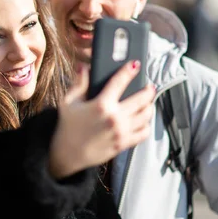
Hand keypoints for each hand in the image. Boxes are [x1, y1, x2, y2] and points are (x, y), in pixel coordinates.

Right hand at [49, 61, 154, 178]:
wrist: (67, 153)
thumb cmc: (68, 126)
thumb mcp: (69, 102)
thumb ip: (79, 83)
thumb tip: (83, 67)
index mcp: (101, 104)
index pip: (120, 82)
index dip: (130, 70)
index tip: (136, 65)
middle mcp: (114, 117)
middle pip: (141, 99)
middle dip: (148, 90)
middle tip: (149, 86)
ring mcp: (121, 131)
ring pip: (145, 116)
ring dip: (150, 106)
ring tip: (148, 103)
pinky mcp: (123, 143)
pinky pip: (143, 133)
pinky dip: (146, 126)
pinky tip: (143, 121)